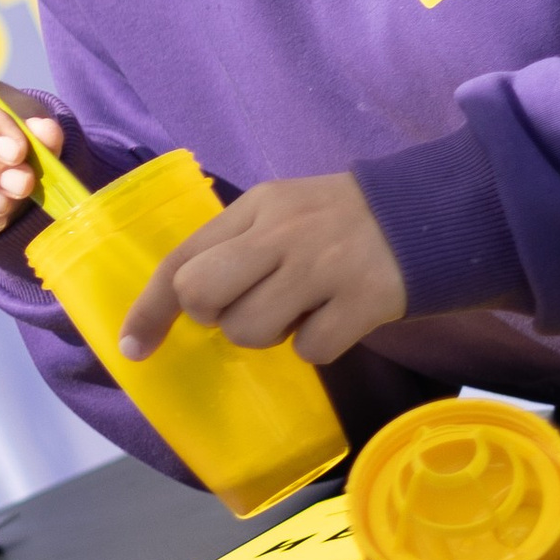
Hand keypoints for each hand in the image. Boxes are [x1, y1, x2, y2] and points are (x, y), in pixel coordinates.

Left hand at [123, 173, 404, 372]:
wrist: (427, 214)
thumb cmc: (338, 221)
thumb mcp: (280, 212)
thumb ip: (235, 246)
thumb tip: (187, 300)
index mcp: (254, 209)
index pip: (181, 258)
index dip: (150, 307)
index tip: (133, 347)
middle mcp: (281, 234)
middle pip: (201, 294)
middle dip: (213, 317)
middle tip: (245, 309)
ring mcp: (322, 266)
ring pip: (250, 330)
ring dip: (268, 336)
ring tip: (300, 310)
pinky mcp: (363, 300)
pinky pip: (310, 350)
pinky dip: (318, 346)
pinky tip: (336, 318)